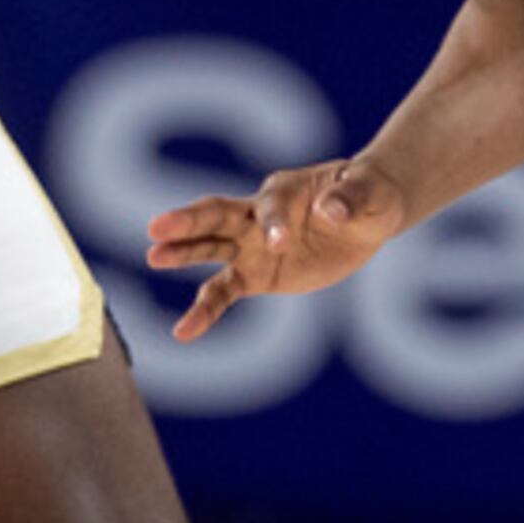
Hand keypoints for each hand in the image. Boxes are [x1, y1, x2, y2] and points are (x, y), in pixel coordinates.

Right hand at [143, 156, 413, 340]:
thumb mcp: (370, 194)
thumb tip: (331, 209)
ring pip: (209, 250)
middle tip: (157, 227)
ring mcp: (251, 245)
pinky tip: (183, 331)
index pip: (271, 207)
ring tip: (153, 256)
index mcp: (285, 191)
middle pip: (217, 215)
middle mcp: (258, 214)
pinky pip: (223, 293)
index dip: (274, 224)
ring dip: (182, 253)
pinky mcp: (255, 275)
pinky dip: (204, 311)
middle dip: (189, 222)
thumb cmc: (368, 195)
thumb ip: (351, 198)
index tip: (281, 243)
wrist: (364, 215)